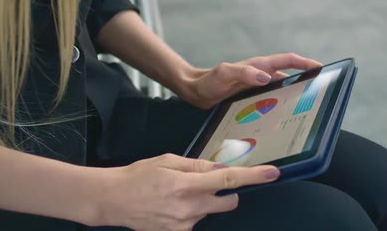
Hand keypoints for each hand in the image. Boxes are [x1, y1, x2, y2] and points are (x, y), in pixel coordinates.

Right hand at [93, 154, 279, 230]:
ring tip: (178, 194)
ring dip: (204, 202)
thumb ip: (197, 166)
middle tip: (207, 183)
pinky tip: (173, 207)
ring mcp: (183, 225)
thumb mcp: (168, 161)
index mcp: (186, 184)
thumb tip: (221, 167)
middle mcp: (188, 207)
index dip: (253, 176)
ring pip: (211, 211)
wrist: (113, 199)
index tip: (272, 174)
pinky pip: (197, 222)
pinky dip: (192, 213)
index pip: (228, 179)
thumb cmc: (139, 175)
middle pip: (228, 201)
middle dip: (227, 192)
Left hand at [182, 53, 321, 108]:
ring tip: (305, 111)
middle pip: (289, 76)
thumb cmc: (208, 81)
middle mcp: (261, 75)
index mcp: (259, 65)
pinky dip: (280, 107)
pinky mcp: (252, 97)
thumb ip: (243, 73)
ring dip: (293, 97)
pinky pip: (271, 100)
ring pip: (281, 90)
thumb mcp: (224, 74)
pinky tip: (283, 120)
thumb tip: (266, 77)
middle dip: (306, 82)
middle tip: (319, 95)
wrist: (194, 91)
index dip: (306, 63)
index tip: (322, 68)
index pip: (288, 60)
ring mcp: (257, 86)